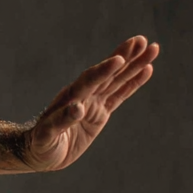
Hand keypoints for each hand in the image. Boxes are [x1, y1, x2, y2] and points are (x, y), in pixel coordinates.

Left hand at [24, 35, 158, 171]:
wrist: (41, 152)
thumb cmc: (40, 144)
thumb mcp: (47, 135)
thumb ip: (60, 121)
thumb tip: (77, 108)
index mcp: (69, 98)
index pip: (89, 81)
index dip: (103, 70)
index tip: (119, 59)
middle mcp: (83, 95)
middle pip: (107, 74)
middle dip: (124, 57)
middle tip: (142, 41)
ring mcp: (93, 102)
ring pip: (118, 80)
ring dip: (134, 64)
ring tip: (152, 48)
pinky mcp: (100, 112)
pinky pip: (120, 94)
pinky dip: (133, 82)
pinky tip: (146, 69)